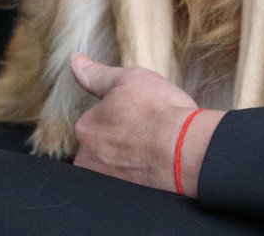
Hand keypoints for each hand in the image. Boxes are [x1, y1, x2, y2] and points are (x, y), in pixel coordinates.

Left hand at [69, 54, 225, 196]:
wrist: (188, 149)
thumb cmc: (160, 111)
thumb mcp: (128, 79)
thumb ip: (97, 74)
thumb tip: (75, 62)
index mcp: (85, 129)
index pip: (96, 122)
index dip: (121, 117)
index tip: (140, 117)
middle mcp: (88, 160)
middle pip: (102, 148)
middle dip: (122, 142)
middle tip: (148, 135)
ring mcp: (105, 184)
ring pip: (114, 168)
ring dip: (129, 161)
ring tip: (154, 152)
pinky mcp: (124, 200)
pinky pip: (127, 187)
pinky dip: (139, 179)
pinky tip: (154, 170)